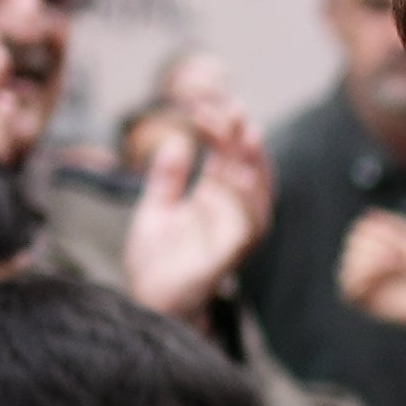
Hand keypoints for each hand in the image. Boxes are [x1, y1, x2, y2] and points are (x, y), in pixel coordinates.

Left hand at [122, 58, 273, 320]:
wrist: (147, 302)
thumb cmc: (154, 261)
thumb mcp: (154, 209)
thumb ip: (167, 178)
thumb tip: (176, 139)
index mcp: (215, 199)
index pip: (226, 157)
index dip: (220, 130)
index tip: (208, 103)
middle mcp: (232, 213)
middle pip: (246, 168)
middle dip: (242, 137)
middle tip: (232, 107)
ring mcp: (236, 233)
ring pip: (258, 192)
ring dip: (254, 162)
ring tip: (246, 132)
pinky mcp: (232, 254)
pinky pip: (248, 223)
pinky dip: (244, 198)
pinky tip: (233, 175)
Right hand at [338, 204, 405, 367]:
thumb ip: (394, 225)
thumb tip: (369, 214)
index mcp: (370, 249)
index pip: (361, 229)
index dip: (382, 230)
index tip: (405, 242)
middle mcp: (360, 265)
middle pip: (354, 242)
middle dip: (381, 243)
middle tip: (404, 256)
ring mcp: (359, 283)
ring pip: (349, 260)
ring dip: (376, 256)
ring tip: (400, 260)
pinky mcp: (361, 302)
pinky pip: (349, 285)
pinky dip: (369, 273)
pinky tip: (392, 269)